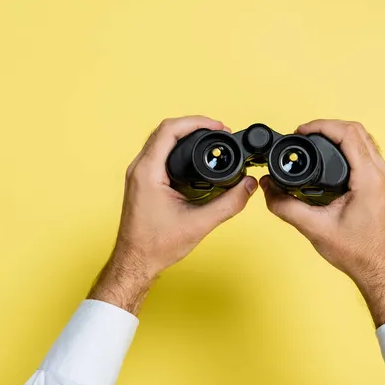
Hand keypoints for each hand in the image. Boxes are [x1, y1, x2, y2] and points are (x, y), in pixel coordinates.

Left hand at [89, 116, 257, 313]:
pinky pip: (160, 154)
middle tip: (218, 131)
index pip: (169, 130)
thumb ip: (229, 203)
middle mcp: (140, 168)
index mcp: (148, 172)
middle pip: (166, 130)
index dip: (197, 122)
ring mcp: (139, 174)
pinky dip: (179, 149)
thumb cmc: (156, 246)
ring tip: (210, 139)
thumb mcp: (199, 224)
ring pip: (162, 141)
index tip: (218, 126)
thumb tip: (249, 186)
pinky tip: (195, 158)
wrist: (135, 262)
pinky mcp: (143, 181)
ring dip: (186, 136)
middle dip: (194, 126)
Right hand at [260, 119, 384, 325]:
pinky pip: (367, 152)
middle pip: (357, 130)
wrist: (379, 268)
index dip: (321, 126)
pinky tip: (331, 156)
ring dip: (339, 134)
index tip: (301, 131)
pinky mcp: (382, 183)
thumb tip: (267, 189)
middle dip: (328, 126)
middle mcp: (382, 174)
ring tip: (314, 141)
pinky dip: (348, 146)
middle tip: (304, 134)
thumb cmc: (357, 252)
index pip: (348, 134)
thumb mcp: (314, 229)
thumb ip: (286, 206)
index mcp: (369, 179)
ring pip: (364, 139)